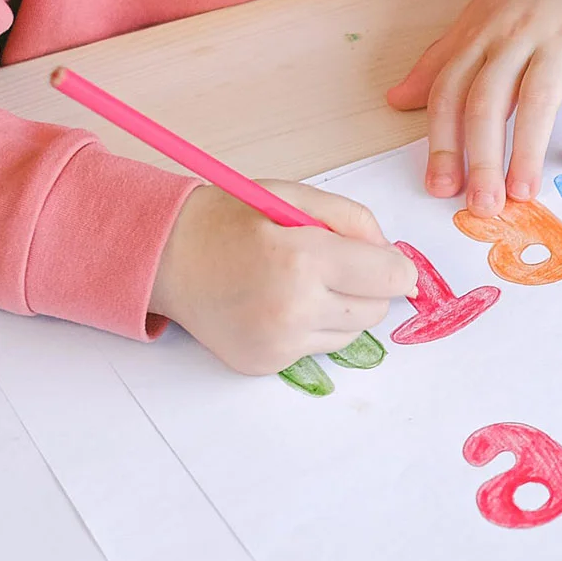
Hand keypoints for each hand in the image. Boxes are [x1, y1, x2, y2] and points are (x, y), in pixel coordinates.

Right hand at [149, 182, 418, 374]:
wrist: (165, 258)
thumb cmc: (229, 221)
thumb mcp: (292, 196)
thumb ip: (353, 220)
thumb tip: (396, 259)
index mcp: (304, 259)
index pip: (391, 278)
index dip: (395, 267)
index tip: (383, 260)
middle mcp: (294, 308)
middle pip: (377, 310)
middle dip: (367, 287)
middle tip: (332, 266)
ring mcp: (279, 343)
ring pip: (353, 333)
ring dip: (341, 310)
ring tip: (300, 284)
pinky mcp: (267, 364)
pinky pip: (319, 349)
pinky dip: (312, 328)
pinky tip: (279, 305)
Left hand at [385, 0, 561, 216]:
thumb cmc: (524, 7)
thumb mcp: (474, 28)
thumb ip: (439, 66)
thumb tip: (396, 101)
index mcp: (478, 37)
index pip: (451, 92)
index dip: (443, 143)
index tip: (442, 188)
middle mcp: (514, 37)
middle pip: (489, 100)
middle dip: (483, 157)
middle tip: (484, 205)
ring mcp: (560, 39)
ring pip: (538, 98)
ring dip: (528, 150)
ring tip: (524, 193)